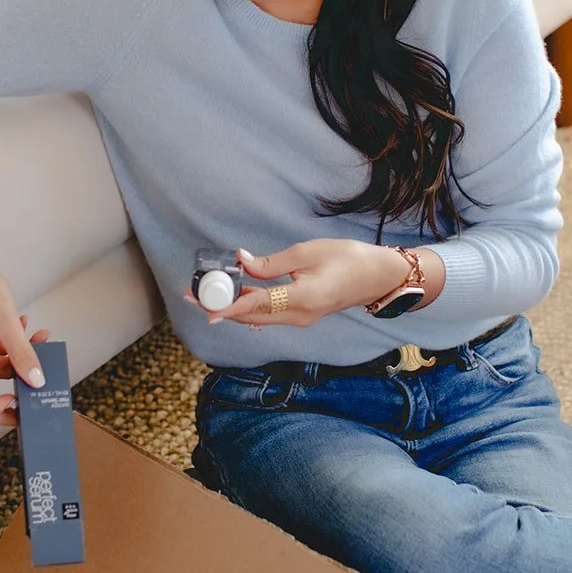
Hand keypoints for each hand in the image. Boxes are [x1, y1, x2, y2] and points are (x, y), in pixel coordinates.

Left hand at [189, 240, 413, 328]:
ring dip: (232, 308)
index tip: (206, 309)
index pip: (257, 304)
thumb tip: (241, 262)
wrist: (379, 276)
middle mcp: (299, 316)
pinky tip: (234, 297)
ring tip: (206, 295)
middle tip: (193, 295)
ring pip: (259, 318)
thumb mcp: (307, 252)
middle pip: (252, 316)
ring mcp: (301, 319)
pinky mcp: (302, 316)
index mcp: (302, 299)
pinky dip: (249, 307)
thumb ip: (271, 262)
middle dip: (221, 306)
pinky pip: (269, 315)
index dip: (229, 306)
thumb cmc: (349, 258)